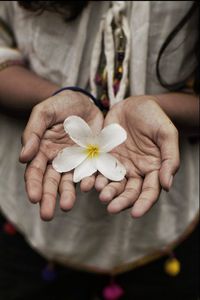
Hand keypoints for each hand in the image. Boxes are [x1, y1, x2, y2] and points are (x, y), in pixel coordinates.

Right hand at [20, 90, 103, 219]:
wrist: (85, 101)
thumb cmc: (61, 104)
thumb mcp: (44, 113)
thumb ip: (33, 133)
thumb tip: (23, 157)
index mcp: (42, 150)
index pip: (35, 171)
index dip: (33, 185)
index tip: (34, 198)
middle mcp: (58, 160)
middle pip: (51, 182)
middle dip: (48, 198)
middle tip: (47, 215)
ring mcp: (75, 161)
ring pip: (70, 182)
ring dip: (67, 194)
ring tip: (66, 206)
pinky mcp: (92, 159)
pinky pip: (91, 173)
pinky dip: (89, 181)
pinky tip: (88, 188)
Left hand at [95, 96, 179, 216]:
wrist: (134, 104)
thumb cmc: (154, 117)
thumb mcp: (166, 134)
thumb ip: (169, 158)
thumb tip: (167, 185)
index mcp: (152, 168)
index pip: (149, 191)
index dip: (144, 203)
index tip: (136, 214)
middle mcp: (135, 171)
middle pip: (129, 192)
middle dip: (121, 201)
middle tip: (112, 208)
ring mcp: (118, 165)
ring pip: (112, 184)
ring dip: (106, 192)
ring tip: (101, 195)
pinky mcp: (103, 157)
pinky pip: (97, 170)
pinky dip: (93, 178)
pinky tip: (88, 183)